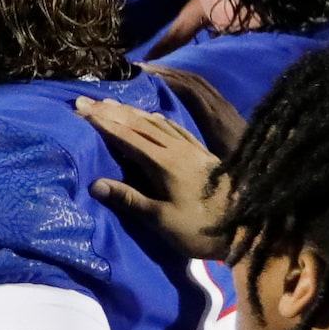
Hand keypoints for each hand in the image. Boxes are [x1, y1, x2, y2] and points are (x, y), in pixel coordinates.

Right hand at [77, 96, 230, 259]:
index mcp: (163, 163)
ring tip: (111, 103)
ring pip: (156, 122)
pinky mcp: (203, 153)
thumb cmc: (201, 228)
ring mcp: (191, 149)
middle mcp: (176, 148)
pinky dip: (158, 118)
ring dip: (131, 111)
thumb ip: (130, 200)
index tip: (80, 109)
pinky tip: (154, 116)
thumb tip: (96, 184)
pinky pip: (175, 127)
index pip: (126, 136)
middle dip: (110, 111)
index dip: (102, 122)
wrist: (248, 227)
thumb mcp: (162, 221)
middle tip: (86, 100)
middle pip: (138, 123)